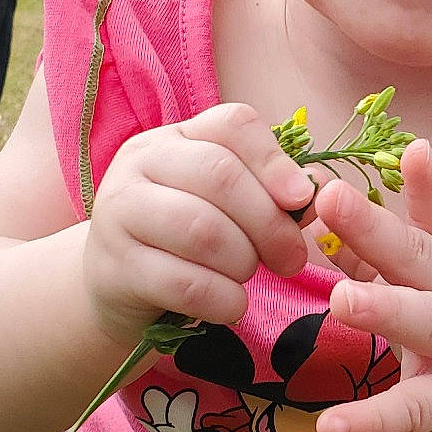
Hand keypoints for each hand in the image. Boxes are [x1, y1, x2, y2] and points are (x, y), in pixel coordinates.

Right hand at [83, 104, 314, 346]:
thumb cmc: (182, 241)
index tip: (302, 199)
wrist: (113, 286)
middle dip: (269, 223)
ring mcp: (120, 212)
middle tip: (291, 259)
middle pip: (220, 177)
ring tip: (249, 278)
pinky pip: (183, 283)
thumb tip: (318, 189)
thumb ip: (269, 193)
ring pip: (202, 229)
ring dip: (243, 262)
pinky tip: (233, 306)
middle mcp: (141, 163)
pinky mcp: (115, 267)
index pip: (231, 125)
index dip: (274, 160)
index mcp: (175, 138)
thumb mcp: (222, 207)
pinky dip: (222, 299)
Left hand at [313, 141, 431, 431]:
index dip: (427, 183)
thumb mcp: (423, 279)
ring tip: (340, 301)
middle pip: (422, 259)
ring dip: (385, 308)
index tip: (413, 147)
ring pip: (425, 323)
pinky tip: (330, 426)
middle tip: (333, 199)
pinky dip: (371, 420)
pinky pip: (410, 410)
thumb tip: (317, 202)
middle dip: (378, 228)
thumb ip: (373, 246)